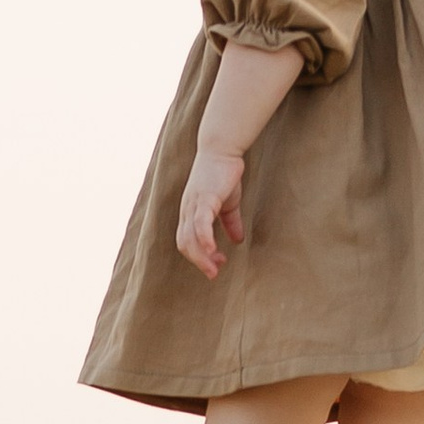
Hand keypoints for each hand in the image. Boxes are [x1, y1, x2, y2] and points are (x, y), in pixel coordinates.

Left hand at [177, 146, 246, 277]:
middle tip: (214, 273)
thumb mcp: (228, 203)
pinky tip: (212, 250)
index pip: (187, 242)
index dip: (199, 256)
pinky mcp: (203, 198)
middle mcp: (187, 211)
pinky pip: (199, 223)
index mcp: (190, 213)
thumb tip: (238, 240)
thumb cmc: (223, 174)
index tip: (216, 265)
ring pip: (190, 238)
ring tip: (215, 267)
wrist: (223, 150)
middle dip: (199, 262)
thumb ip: (231, 222)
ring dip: (202, 256)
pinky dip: (204, 239)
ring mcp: (192, 205)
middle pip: (185, 244)